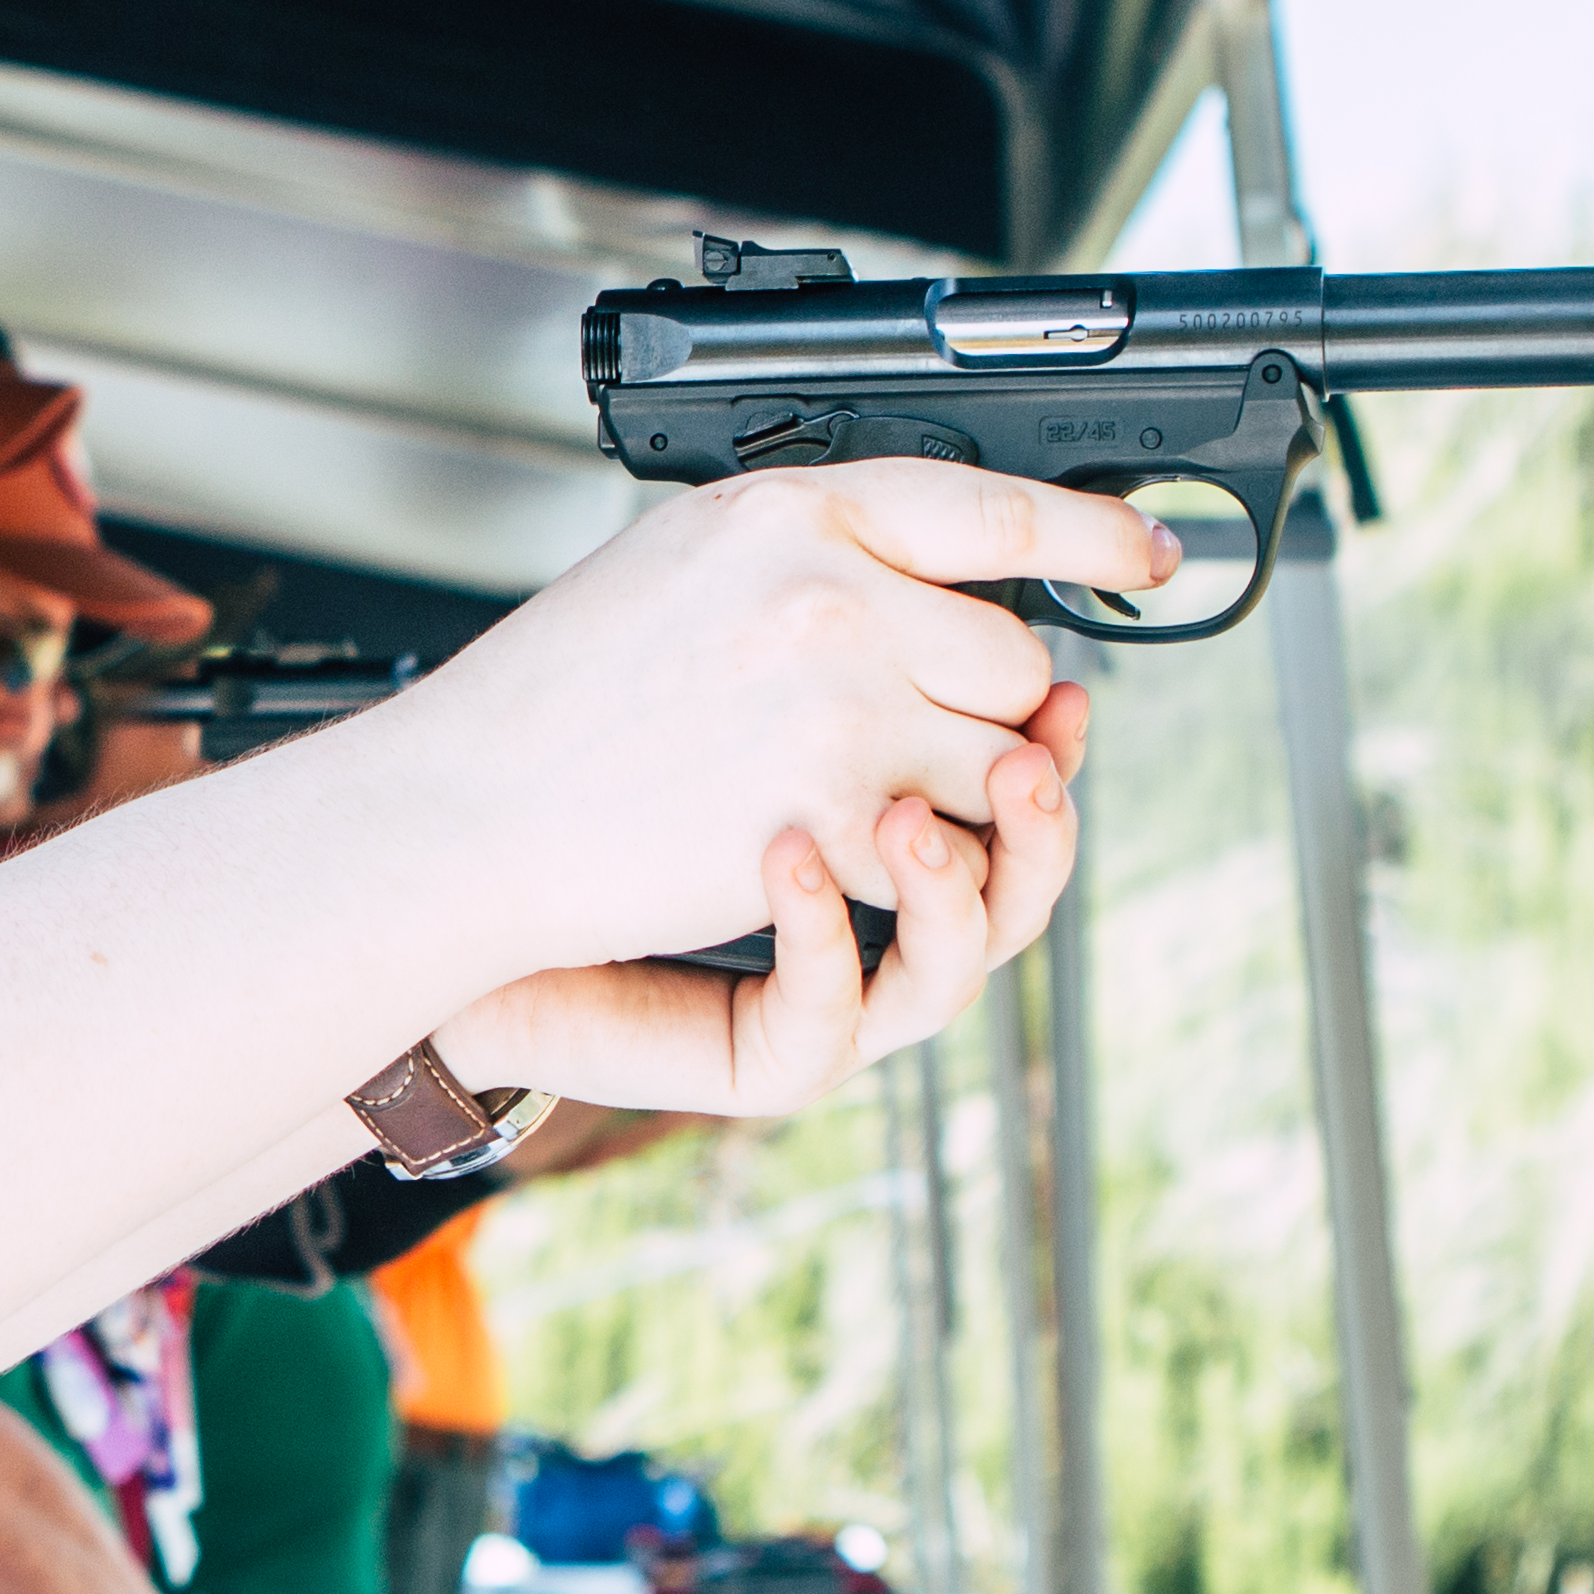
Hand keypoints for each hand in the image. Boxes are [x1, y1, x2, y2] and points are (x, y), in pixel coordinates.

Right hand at [366, 461, 1157, 978]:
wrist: (465, 811)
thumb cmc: (546, 700)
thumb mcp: (678, 563)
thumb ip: (802, 551)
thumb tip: (915, 566)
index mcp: (787, 514)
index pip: (991, 503)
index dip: (1094, 528)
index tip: (1146, 549)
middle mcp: (830, 595)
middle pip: (1014, 654)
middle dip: (976, 704)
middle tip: (898, 732)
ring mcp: (845, 706)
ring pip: (1000, 758)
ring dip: (953, 792)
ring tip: (855, 795)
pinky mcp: (842, 816)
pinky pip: (946, 847)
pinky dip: (903, 864)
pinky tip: (823, 847)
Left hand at [425, 681, 1090, 1121]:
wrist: (470, 880)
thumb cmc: (583, 779)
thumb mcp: (708, 659)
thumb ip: (818, 619)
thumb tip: (905, 544)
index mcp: (881, 804)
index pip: (1022, 771)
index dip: (1073, 733)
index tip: (1123, 677)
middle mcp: (878, 904)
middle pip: (1023, 860)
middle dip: (1031, 802)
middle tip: (1016, 750)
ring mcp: (845, 982)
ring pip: (968, 949)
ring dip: (960, 877)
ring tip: (915, 815)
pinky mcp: (776, 1049)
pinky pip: (834, 1005)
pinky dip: (821, 936)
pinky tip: (787, 858)